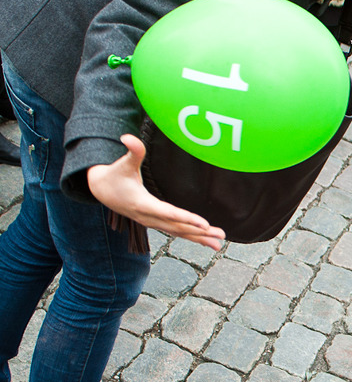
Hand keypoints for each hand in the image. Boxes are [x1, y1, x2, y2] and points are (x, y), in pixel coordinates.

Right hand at [87, 134, 225, 250]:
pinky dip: (193, 238)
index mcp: (143, 204)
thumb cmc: (114, 175)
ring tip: (218, 244)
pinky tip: (207, 243)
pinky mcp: (156, 224)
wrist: (101, 191)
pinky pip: (177, 233)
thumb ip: (132, 152)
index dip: (187, 219)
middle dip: (200, 232)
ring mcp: (153, 223)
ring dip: (200, 239)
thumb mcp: (122, 164)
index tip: (205, 224)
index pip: (169, 214)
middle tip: (221, 234)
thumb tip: (127, 137)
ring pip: (179, 233)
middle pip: (179, 227)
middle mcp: (150, 218)